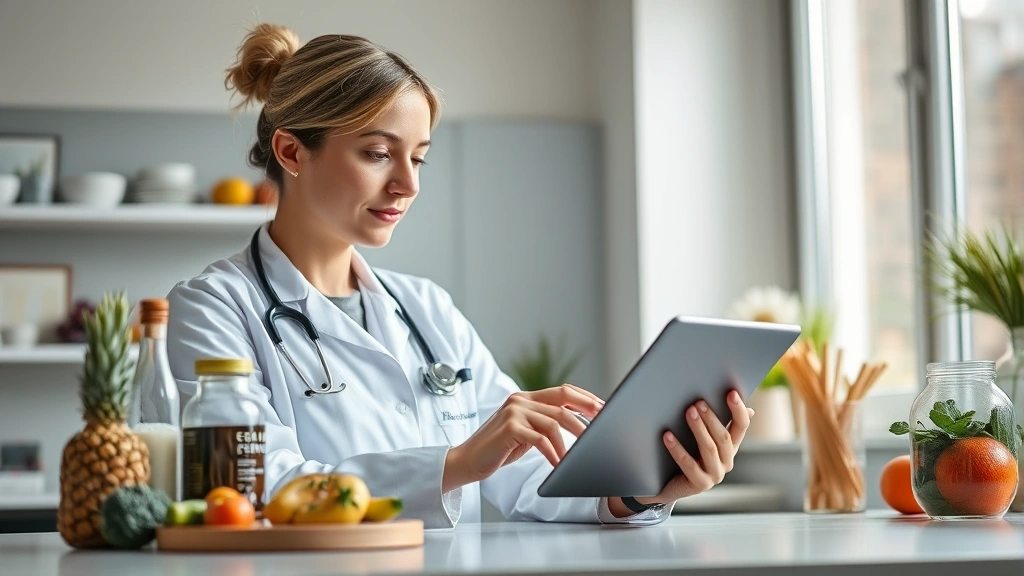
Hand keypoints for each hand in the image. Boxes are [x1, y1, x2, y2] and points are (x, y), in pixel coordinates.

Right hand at [442, 384, 603, 492]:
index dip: (585, 398)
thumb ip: (544, 424)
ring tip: (578, 457)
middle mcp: (520, 400)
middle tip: (603, 428)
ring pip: (554, 422)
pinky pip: (540, 440)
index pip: (563, 391)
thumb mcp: (525, 432)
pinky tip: (559, 465)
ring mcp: (514, 411)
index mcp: (526, 398)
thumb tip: (577, 426)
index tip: (604, 409)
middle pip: (563, 402)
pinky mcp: (509, 427)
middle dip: (587, 414)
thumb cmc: (498, 449)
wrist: (467, 460)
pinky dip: (553, 453)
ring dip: (570, 443)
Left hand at [608, 390, 753, 516]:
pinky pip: (688, 464)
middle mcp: (727, 462)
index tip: (731, 393)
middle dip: (711, 418)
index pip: (741, 427)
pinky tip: (667, 436)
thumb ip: (717, 423)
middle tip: (698, 402)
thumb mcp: (704, 438)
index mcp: (731, 448)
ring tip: (688, 412)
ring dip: (699, 429)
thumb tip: (745, 407)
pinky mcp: (699, 484)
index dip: (738, 410)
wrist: (670, 485)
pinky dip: (678, 449)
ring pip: (709, 449)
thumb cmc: (688, 455)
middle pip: (723, 437)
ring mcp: (714, 475)